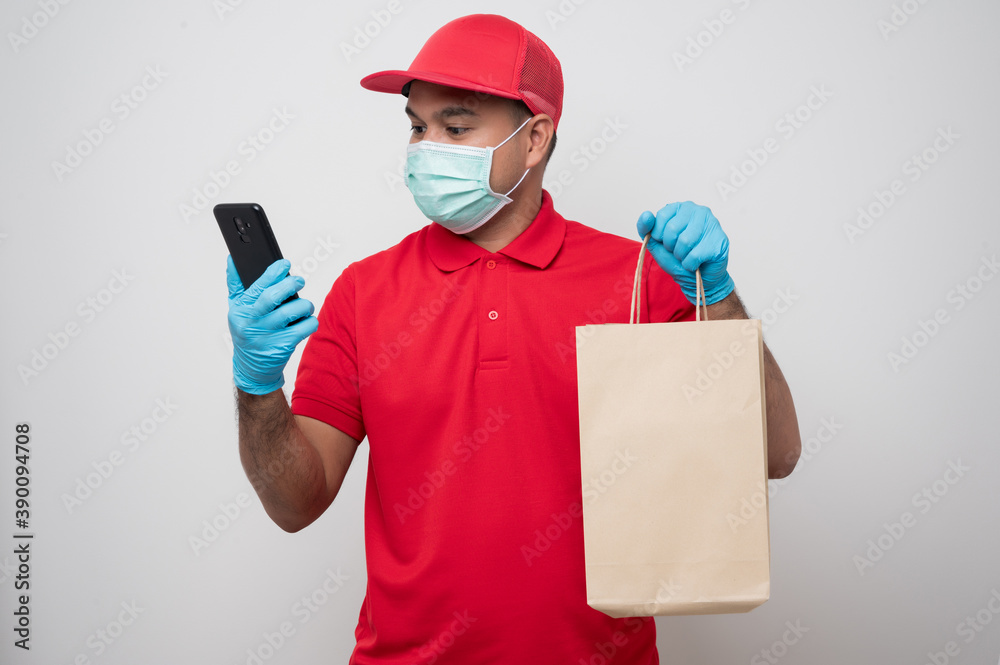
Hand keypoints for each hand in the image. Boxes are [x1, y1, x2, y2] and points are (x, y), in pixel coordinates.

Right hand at [226, 257, 317, 394]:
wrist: (252, 368)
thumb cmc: (246, 332)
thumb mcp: (235, 309)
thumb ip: (235, 284)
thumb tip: (232, 259)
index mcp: (241, 309)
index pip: (257, 286)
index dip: (273, 273)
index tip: (285, 263)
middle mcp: (252, 322)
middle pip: (273, 297)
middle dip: (290, 285)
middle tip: (299, 281)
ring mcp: (267, 335)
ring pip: (292, 312)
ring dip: (304, 305)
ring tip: (305, 305)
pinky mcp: (283, 346)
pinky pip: (304, 328)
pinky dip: (310, 321)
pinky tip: (306, 320)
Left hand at [636, 201, 734, 304]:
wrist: (699, 280)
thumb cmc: (679, 259)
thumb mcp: (657, 245)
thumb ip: (647, 230)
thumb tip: (646, 215)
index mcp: (682, 208)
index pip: (662, 216)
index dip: (660, 235)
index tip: (666, 242)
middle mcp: (699, 211)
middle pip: (672, 229)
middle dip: (671, 247)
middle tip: (679, 251)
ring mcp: (712, 224)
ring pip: (684, 242)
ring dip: (681, 256)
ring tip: (687, 257)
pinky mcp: (720, 240)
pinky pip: (695, 255)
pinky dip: (690, 265)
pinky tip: (697, 263)